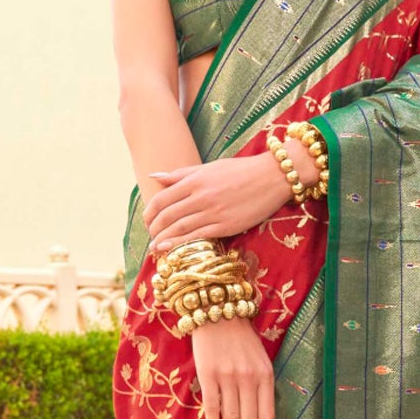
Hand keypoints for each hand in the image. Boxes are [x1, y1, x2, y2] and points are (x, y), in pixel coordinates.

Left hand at [144, 140, 319, 249]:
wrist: (272, 177)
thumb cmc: (241, 171)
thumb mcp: (209, 167)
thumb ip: (181, 174)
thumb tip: (154, 176)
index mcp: (195, 180)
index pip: (162, 198)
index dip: (150, 212)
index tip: (147, 220)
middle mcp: (201, 196)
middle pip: (167, 215)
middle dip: (154, 228)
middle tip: (150, 235)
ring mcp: (213, 212)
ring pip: (179, 228)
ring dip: (163, 239)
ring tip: (155, 247)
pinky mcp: (226, 226)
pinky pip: (198, 237)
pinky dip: (180, 245)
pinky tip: (169, 251)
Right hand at [191, 315, 275, 418]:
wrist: (217, 311)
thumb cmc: (240, 338)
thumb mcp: (260, 359)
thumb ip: (261, 385)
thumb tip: (257, 418)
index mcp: (265, 376)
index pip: (267, 416)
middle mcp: (248, 379)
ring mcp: (227, 378)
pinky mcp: (207, 376)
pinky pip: (212, 410)